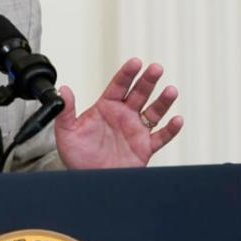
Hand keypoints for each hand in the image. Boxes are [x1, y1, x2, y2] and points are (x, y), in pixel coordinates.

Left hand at [54, 58, 182, 169]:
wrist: (87, 178)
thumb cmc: (76, 155)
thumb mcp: (66, 131)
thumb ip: (66, 110)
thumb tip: (63, 90)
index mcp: (106, 108)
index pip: (118, 86)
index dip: (127, 74)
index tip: (136, 62)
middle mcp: (123, 116)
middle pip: (139, 94)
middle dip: (148, 81)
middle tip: (156, 68)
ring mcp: (135, 131)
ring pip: (153, 112)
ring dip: (163, 102)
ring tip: (171, 91)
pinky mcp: (144, 147)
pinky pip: (161, 137)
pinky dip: (170, 129)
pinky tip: (177, 120)